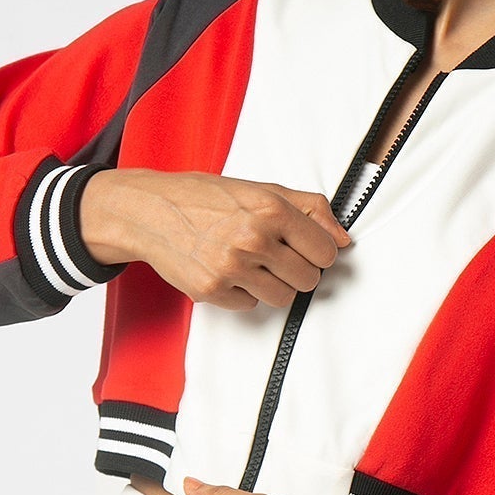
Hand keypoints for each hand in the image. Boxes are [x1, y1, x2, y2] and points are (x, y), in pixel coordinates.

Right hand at [78, 169, 353, 309]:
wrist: (150, 211)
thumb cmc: (205, 197)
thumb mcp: (261, 189)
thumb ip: (309, 209)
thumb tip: (343, 237)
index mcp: (271, 209)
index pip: (326, 251)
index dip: (319, 251)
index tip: (305, 248)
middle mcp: (252, 239)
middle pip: (309, 279)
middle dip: (297, 269)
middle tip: (276, 255)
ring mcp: (231, 267)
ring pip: (284, 298)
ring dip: (275, 285)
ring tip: (253, 264)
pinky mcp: (212, 290)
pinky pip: (250, 305)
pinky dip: (244, 292)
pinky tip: (228, 270)